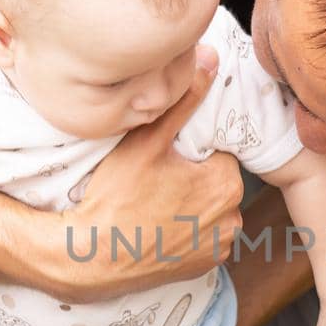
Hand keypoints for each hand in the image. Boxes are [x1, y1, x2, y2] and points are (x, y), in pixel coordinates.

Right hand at [58, 45, 243, 297]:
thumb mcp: (147, 142)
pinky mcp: (206, 266)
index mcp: (226, 183)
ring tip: (156, 204)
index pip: (217, 153)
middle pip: (216, 181)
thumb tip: (210, 58)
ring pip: (211, 209)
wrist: (92, 258)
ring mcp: (220, 246)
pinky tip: (161, 227)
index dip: (189, 153)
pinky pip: (204, 237)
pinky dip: (188, 232)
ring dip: (193, 205)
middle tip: (155, 181)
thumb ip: (182, 101)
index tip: (164, 159)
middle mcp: (232, 218)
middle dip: (193, 178)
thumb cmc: (115, 198)